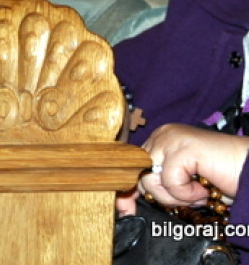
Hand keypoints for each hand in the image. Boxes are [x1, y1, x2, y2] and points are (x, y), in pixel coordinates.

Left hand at [116, 124, 248, 213]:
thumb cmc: (221, 179)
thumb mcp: (182, 184)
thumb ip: (159, 185)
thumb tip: (127, 203)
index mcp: (160, 140)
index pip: (131, 166)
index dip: (129, 190)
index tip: (125, 210)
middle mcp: (163, 135)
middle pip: (139, 174)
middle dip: (161, 195)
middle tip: (189, 195)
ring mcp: (172, 139)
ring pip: (151, 179)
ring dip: (177, 195)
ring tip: (199, 190)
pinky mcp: (184, 148)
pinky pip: (170, 181)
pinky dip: (188, 193)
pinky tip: (204, 187)